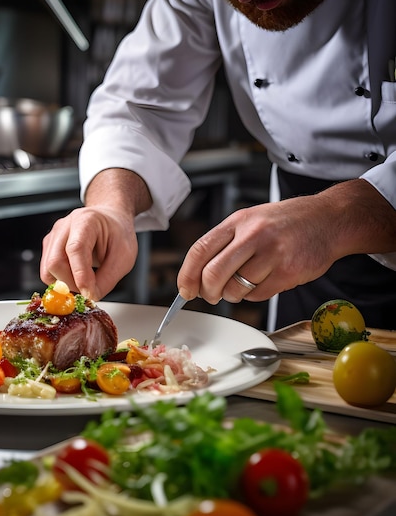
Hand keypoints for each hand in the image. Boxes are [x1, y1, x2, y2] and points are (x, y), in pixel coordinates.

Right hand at [40, 168, 150, 299]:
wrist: (110, 221)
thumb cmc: (117, 234)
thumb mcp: (124, 257)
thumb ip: (107, 279)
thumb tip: (90, 296)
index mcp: (86, 221)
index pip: (76, 249)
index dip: (80, 274)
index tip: (89, 293)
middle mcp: (65, 226)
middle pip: (55, 262)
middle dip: (71, 283)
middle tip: (90, 290)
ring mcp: (54, 236)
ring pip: (48, 270)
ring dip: (65, 284)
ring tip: (85, 282)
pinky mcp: (49, 247)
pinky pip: (48, 272)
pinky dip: (61, 281)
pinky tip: (77, 277)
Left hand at [177, 179, 395, 303]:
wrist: (330, 219)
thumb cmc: (285, 223)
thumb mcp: (250, 221)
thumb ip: (224, 244)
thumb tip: (197, 277)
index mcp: (237, 221)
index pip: (200, 250)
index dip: (187, 275)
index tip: (184, 291)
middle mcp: (252, 235)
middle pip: (213, 274)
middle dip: (207, 292)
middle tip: (211, 295)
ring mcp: (272, 253)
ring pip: (236, 288)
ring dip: (233, 294)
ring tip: (244, 283)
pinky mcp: (288, 272)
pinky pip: (258, 295)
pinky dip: (255, 295)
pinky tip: (265, 281)